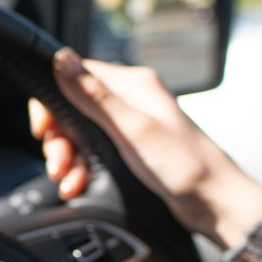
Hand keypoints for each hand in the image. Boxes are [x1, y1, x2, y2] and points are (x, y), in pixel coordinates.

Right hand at [29, 48, 261, 249]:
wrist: (216, 204)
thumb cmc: (186, 166)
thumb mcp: (133, 128)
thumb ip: (94, 95)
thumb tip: (62, 58)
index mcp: (133, 84)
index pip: (75, 75)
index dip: (52, 102)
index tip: (44, 129)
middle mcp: (131, 99)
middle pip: (72, 107)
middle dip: (59, 138)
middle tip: (58, 163)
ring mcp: (131, 123)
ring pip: (79, 132)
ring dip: (67, 157)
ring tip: (67, 179)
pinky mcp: (131, 146)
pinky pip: (93, 150)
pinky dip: (81, 167)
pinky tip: (78, 183)